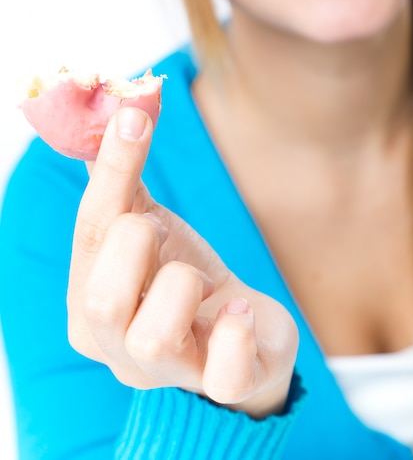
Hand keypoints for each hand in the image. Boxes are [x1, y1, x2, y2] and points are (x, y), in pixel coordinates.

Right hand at [67, 107, 298, 417]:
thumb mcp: (151, 226)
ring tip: (199, 279)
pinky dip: (237, 328)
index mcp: (89, 301)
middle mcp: (116, 347)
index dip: (113, 170)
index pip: (89, 233)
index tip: (134, 115)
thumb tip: (115, 112)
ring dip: (183, 284)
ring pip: (153, 337)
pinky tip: (239, 310)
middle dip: (138, 243)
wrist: (239, 329)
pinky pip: (225, 373)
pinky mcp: (224, 386)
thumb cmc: (181, 276)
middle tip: (161, 231)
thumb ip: (124, 181)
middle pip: (101, 301)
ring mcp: (168, 375)